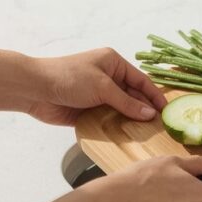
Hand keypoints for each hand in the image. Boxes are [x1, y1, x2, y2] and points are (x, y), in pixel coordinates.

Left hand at [27, 47, 166, 125]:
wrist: (35, 89)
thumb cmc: (69, 77)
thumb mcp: (102, 87)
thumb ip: (127, 102)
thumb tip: (149, 114)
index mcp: (113, 64)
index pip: (141, 80)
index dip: (154, 95)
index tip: (165, 110)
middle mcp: (107, 78)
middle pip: (132, 96)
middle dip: (143, 110)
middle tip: (158, 126)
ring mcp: (97, 95)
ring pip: (120, 110)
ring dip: (129, 121)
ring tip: (145, 134)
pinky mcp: (88, 111)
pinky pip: (107, 120)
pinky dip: (115, 128)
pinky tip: (125, 137)